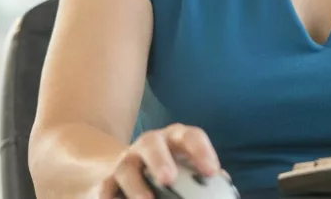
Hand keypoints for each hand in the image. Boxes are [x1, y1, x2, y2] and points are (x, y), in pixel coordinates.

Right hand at [99, 123, 222, 197]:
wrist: (126, 169)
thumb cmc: (169, 167)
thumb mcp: (186, 165)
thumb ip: (202, 173)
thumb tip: (225, 184)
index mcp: (175, 139)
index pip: (190, 137)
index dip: (201, 151)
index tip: (211, 171)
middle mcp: (148, 145)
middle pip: (152, 144)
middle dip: (160, 160)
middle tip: (168, 179)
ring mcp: (125, 162)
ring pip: (126, 169)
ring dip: (136, 187)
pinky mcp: (106, 182)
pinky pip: (105, 191)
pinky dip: (111, 198)